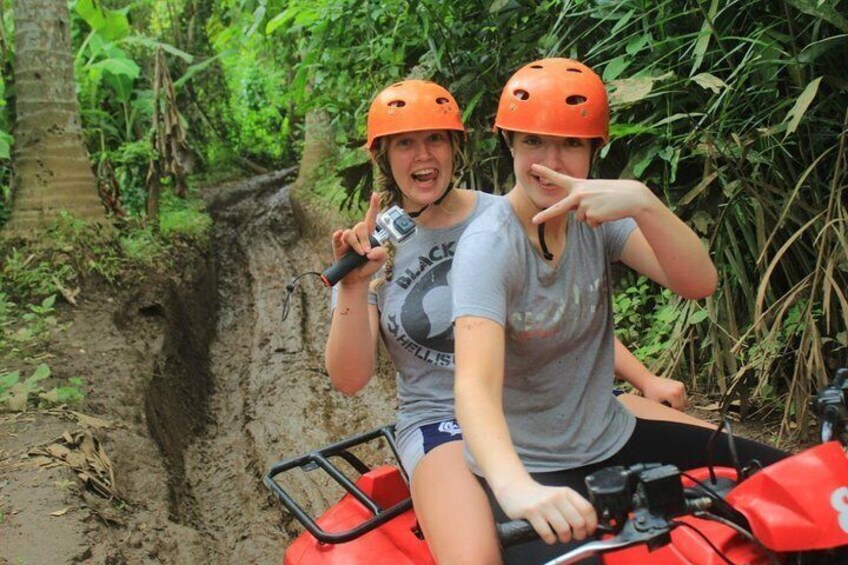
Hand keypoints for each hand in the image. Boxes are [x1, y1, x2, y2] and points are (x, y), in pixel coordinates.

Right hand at [330, 193, 387, 285]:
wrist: (357, 279)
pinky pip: (336, 238)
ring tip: (359, 254)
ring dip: (356, 244)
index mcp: (368, 235)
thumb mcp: (381, 261)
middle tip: (366, 253)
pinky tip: (338, 235)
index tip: (376, 194)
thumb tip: (370, 251)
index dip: (374, 206)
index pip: (371, 218)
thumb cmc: (368, 267)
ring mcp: (346, 240)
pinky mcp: (338, 246)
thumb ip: (382, 254)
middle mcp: (357, 235)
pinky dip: (337, 236)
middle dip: (364, 240)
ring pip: (349, 233)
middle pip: (360, 227)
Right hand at [496, 478, 596, 544]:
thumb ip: (573, 507)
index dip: (591, 524)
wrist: (516, 488)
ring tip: (559, 536)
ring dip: (564, 538)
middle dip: (578, 534)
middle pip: (578, 522)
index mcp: (566, 493)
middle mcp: (557, 497)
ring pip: (564, 530)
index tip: (589, 530)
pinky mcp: (531, 512)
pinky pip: (547, 533)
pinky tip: (548, 535)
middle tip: (573, 536)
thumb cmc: (539, 496)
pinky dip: (550, 539)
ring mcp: (544, 505)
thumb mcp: (559, 496)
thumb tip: (589, 525)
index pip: (588, 509)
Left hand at [530, 164, 654, 227]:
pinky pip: (591, 224)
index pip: (560, 178)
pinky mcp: (592, 214)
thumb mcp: (594, 192)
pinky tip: (607, 213)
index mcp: (580, 185)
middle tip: (534, 221)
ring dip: (591, 217)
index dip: (546, 172)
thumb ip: (581, 200)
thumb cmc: (613, 194)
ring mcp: (585, 204)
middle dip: (545, 215)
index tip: (533, 167)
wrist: (631, 197)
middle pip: (559, 208)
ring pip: (580, 219)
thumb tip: (577, 215)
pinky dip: (599, 222)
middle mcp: (579, 193)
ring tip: (603, 207)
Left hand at [640, 375, 686, 409]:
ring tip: (668, 402)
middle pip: (683, 405)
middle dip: (676, 408)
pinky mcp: (681, 384)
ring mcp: (681, 386)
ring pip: (684, 401)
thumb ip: (666, 413)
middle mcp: (679, 389)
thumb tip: (672, 421)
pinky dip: (678, 399)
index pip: (678, 409)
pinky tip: (670, 398)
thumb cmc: (651, 394)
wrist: (648, 381)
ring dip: (678, 404)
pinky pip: (683, 396)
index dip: (672, 412)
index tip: (665, 411)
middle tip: (666, 407)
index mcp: (674, 394)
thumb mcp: (657, 405)